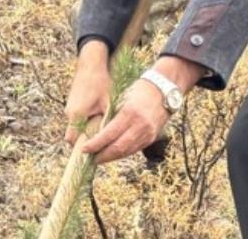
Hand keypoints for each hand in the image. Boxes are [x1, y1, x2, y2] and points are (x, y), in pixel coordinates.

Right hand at [64, 41, 111, 144]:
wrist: (90, 63)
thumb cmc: (101, 82)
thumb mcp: (108, 103)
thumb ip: (108, 121)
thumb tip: (112, 137)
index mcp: (77, 114)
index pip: (72, 141)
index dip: (82, 148)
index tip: (93, 154)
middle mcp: (69, 112)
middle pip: (73, 135)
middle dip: (85, 140)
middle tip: (101, 144)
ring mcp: (69, 107)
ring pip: (75, 126)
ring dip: (86, 130)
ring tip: (102, 129)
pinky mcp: (72, 102)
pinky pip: (77, 118)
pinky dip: (85, 121)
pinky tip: (98, 116)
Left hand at [83, 55, 205, 162]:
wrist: (163, 90)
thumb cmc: (139, 90)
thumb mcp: (122, 98)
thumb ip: (112, 115)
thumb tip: (97, 132)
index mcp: (129, 113)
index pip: (109, 134)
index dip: (95, 144)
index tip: (84, 149)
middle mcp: (140, 126)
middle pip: (118, 148)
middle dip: (102, 156)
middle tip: (90, 158)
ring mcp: (147, 133)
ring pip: (127, 151)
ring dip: (112, 157)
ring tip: (99, 158)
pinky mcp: (151, 137)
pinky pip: (134, 149)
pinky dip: (122, 153)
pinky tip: (113, 153)